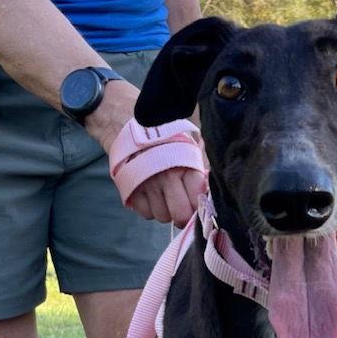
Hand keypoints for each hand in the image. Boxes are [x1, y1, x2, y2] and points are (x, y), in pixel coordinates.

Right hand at [86, 79, 206, 225]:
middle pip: (180, 215)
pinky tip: (150, 195)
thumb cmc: (163, 134)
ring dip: (165, 211)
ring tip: (164, 196)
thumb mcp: (189, 143)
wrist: (125, 120)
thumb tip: (211, 190)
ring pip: (162, 217)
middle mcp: (166, 177)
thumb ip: (202, 166)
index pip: (198, 201)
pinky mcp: (129, 189)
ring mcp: (146, 184)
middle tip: (182, 207)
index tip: (197, 203)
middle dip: (183, 215)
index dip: (199, 206)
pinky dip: (149, 208)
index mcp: (185, 165)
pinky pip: (145, 214)